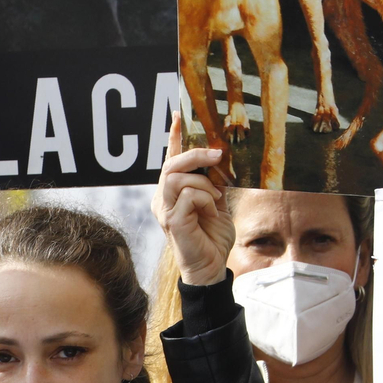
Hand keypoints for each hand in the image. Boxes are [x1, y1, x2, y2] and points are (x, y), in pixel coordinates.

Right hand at [151, 114, 232, 285]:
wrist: (212, 266)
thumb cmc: (212, 237)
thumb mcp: (218, 203)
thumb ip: (214, 183)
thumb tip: (220, 159)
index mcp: (172, 193)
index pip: (170, 160)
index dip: (173, 137)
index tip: (177, 115)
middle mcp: (163, 199)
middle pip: (171, 164)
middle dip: (195, 154)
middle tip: (218, 155)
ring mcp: (165, 211)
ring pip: (177, 178)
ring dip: (202, 183)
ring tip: (214, 199)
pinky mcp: (172, 222)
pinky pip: (188, 196)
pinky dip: (205, 200)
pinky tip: (211, 212)